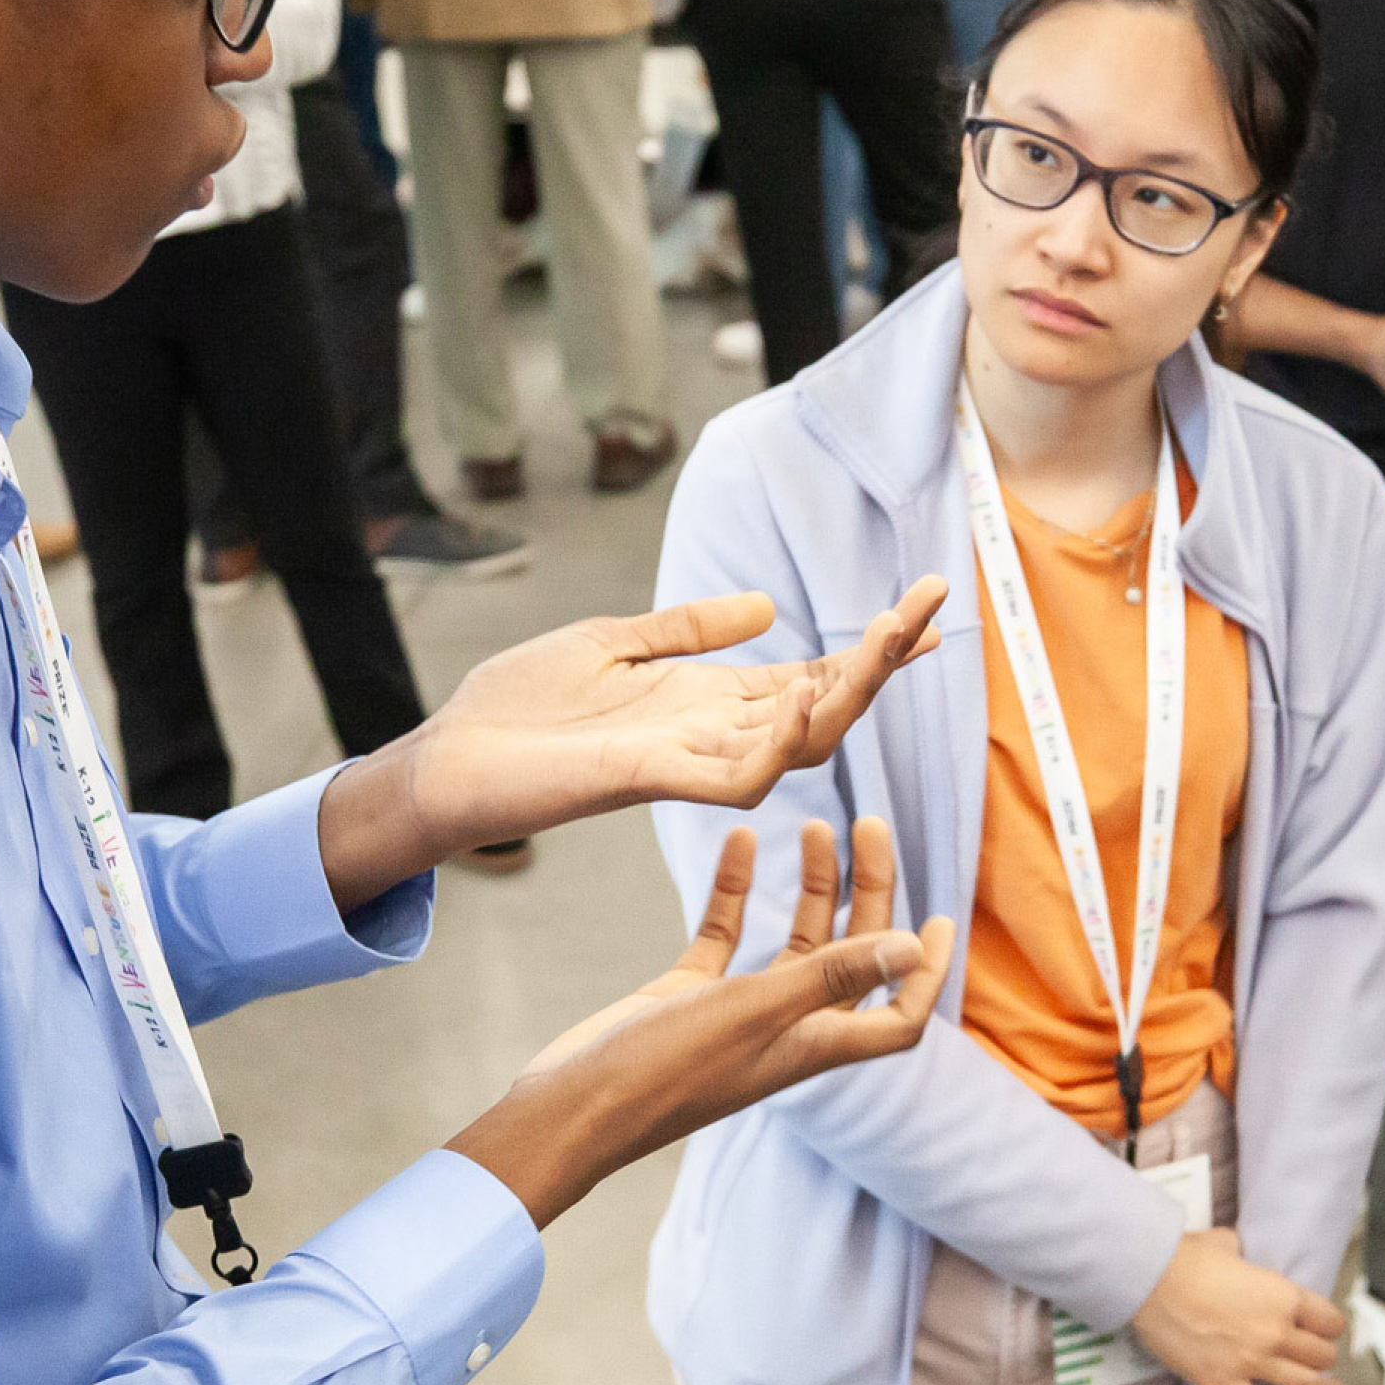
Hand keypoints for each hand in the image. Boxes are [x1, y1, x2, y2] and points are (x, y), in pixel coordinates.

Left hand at [319, 581, 945, 901]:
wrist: (450, 759)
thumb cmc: (517, 708)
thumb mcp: (612, 643)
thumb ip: (690, 629)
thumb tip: (768, 606)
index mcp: (708, 703)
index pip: (813, 676)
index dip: (870, 647)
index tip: (926, 605)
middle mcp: (716, 736)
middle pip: (827, 703)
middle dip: (884, 656)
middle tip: (935, 603)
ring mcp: (694, 763)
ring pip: (803, 737)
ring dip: (853, 688)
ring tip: (895, 632)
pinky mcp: (658, 781)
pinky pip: (742, 774)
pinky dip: (781, 740)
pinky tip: (807, 696)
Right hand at [455, 816, 953, 1224]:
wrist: (570, 1107)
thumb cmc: (665, 1069)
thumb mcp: (756, 1010)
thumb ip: (833, 973)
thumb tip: (914, 946)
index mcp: (813, 1045)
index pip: (897, 1017)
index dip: (926, 976)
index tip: (941, 919)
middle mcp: (784, 1029)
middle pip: (850, 959)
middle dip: (867, 894)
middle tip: (870, 826)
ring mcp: (735, 1012)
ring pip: (794, 943)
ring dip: (811, 887)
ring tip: (817, 826)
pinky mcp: (687, 997)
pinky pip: (726, 937)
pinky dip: (737, 892)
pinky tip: (740, 843)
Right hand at [1131, 1231, 1344, 1384]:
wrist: (1150, 1281)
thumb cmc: (1186, 1259)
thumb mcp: (1227, 1244)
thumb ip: (1242, 1253)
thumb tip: (1236, 1250)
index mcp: (1283, 1296)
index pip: (1330, 1321)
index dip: (1331, 1326)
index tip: (1326, 1330)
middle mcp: (1276, 1332)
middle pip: (1321, 1355)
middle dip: (1325, 1357)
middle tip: (1322, 1358)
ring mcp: (1252, 1362)